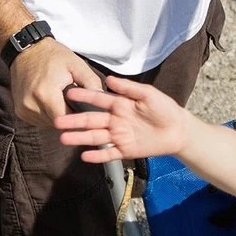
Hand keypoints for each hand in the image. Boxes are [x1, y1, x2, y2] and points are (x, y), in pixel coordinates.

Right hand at [8, 35, 100, 128]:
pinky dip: (48, 114)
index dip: (78, 118)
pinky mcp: (20, 111)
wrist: (26, 50)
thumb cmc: (53, 56)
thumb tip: (104, 101)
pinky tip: (52, 102)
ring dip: (58, 116)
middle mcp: (31, 104)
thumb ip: (92, 83)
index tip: (86, 113)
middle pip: (57, 123)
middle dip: (69, 116)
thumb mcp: (77, 65)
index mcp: (46, 94)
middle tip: (76, 104)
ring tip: (63, 100)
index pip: (66, 119)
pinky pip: (39, 120)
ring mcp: (23, 109)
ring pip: (48, 123)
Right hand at [56, 76, 190, 163]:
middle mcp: (115, 120)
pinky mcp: (125, 150)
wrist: (178, 130)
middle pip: (91, 120)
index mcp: (119, 104)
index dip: (83, 96)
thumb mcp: (148, 94)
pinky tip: (84, 156)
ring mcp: (118, 136)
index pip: (98, 99)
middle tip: (57, 121)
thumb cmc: (165, 109)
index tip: (68, 92)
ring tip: (63, 138)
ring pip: (95, 137)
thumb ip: (128, 88)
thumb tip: (108, 79)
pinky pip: (108, 153)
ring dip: (79, 138)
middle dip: (74, 121)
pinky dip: (97, 155)